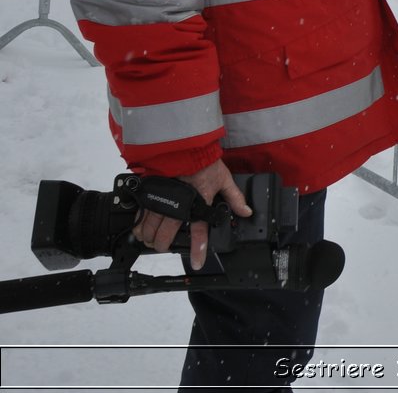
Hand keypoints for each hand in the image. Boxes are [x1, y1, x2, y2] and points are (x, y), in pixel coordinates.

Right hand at [132, 160, 251, 268]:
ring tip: (150, 240)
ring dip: (149, 238)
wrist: (184, 148)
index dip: (198, 250)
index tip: (196, 262)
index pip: (199, 233)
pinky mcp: (149, 196)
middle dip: (163, 246)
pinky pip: (139, 215)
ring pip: (149, 229)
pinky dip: (138, 224)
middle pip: (166, 236)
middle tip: (164, 247)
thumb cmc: (204, 163)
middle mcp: (177, 209)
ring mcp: (161, 203)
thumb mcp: (224, 179)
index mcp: (198, 206)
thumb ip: (234, 198)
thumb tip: (246, 211)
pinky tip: (138, 228)